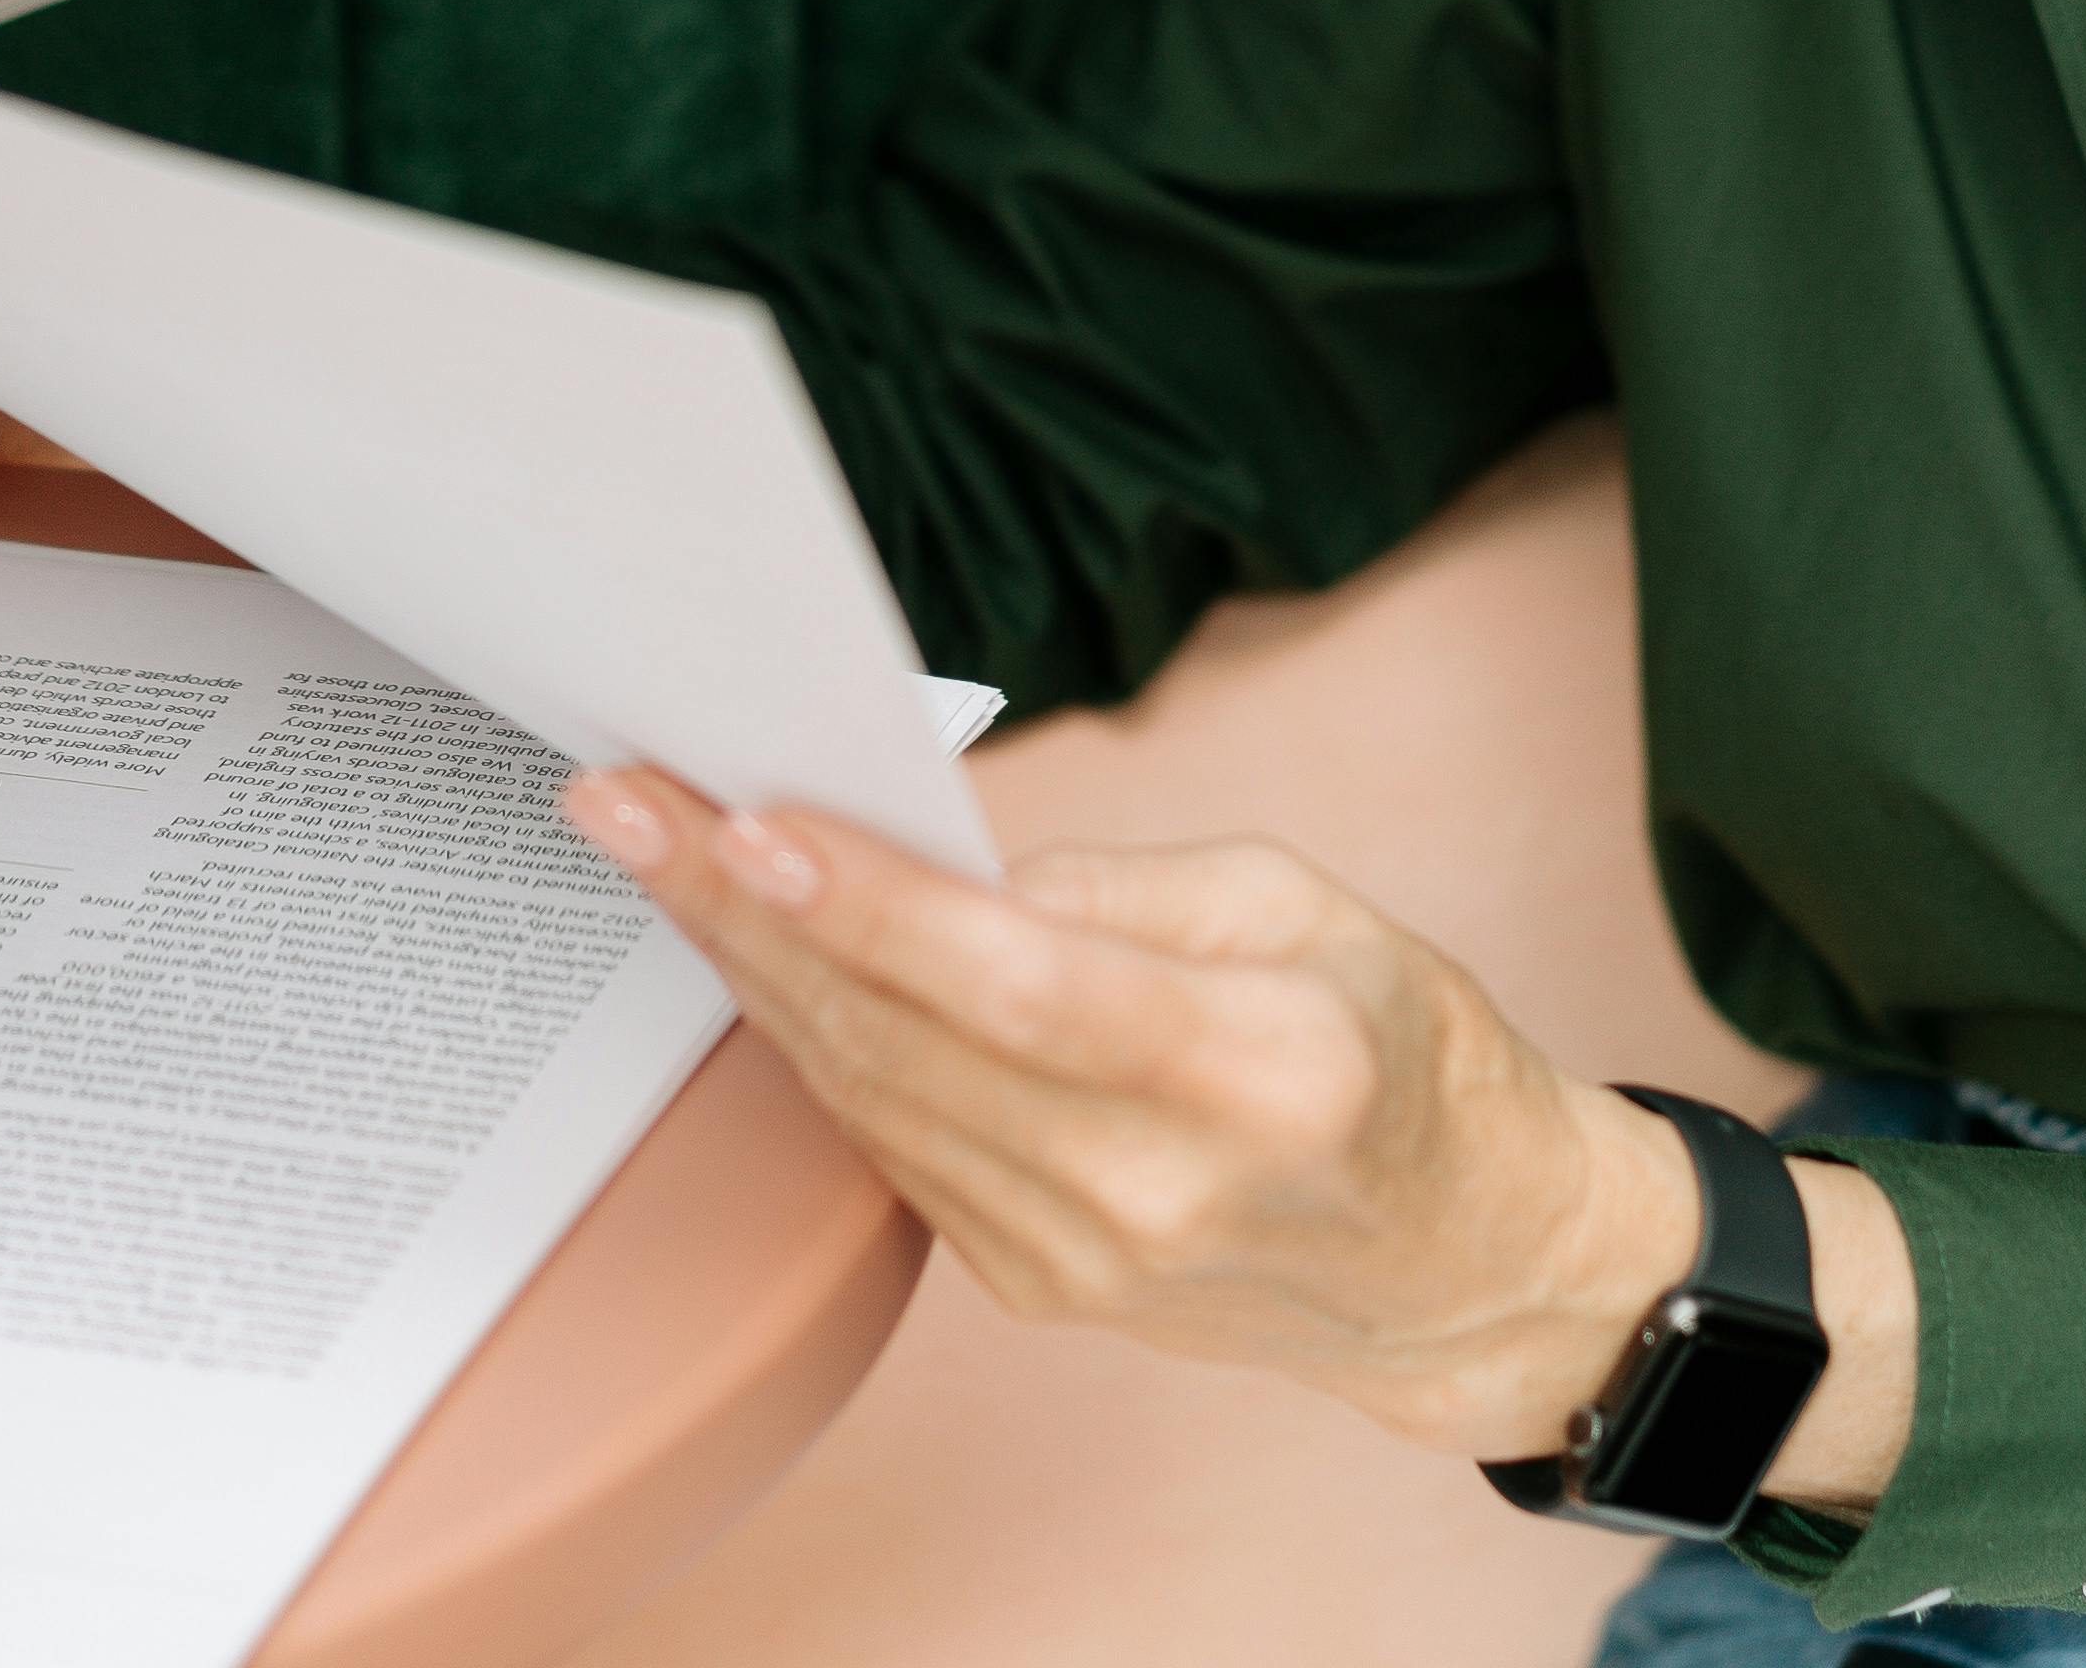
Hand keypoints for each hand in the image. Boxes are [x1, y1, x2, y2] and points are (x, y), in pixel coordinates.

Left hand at [563, 767, 1912, 1500]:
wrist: (1458, 1265)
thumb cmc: (1402, 1051)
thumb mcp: (1312, 906)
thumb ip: (1127, 886)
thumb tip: (946, 865)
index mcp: (1258, 1071)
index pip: (1025, 985)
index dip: (876, 909)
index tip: (750, 826)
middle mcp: (1155, 1189)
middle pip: (908, 1040)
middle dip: (747, 912)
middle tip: (627, 800)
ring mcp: (1084, 1257)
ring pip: (871, 1095)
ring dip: (749, 970)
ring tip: (655, 851)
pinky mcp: (1034, 1285)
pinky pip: (893, 1144)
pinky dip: (815, 1038)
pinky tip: (751, 952)